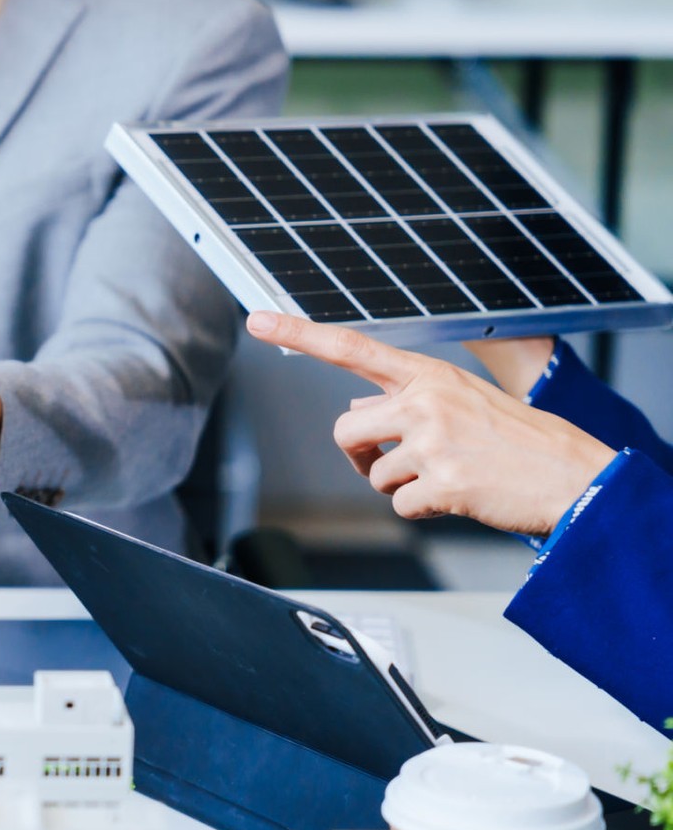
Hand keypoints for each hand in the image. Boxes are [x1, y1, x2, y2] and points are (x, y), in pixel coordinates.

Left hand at [247, 312, 613, 535]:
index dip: (299, 333)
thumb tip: (355, 407)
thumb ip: (406, 399)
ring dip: (399, 485)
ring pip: (372, 473)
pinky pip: (398, 504)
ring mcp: (433, 441)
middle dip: (357, 454)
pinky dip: (420, 509)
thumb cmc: (518, 440)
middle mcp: (426, 401)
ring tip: (445, 477)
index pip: (351, 347)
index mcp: (429, 375)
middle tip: (389, 463)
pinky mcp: (441, 482)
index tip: (257, 320)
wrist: (573, 476)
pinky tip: (455, 498)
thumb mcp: (463, 401)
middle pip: (344, 428)